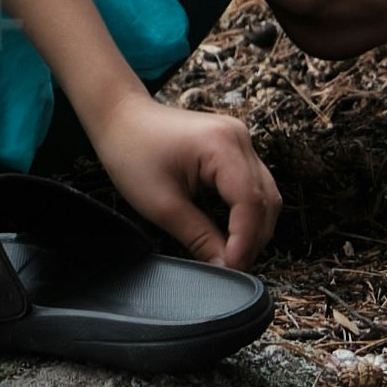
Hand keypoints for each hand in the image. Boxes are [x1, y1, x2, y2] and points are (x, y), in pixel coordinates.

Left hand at [92, 89, 282, 271]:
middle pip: (265, 199)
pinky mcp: (234, 146)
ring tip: (234, 256)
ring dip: (255, 227)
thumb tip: (225, 269)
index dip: (245, 240)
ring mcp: (239, 139)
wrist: (120, 118)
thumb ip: (199, 238)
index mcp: (222, 145)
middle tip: (232, 269)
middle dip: (253, 238)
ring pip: (265, 193)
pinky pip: (254, 184)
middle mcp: (238, 137)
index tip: (232, 269)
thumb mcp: (162, 205)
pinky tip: (234, 233)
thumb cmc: (132, 153)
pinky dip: (248, 212)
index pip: (250, 201)